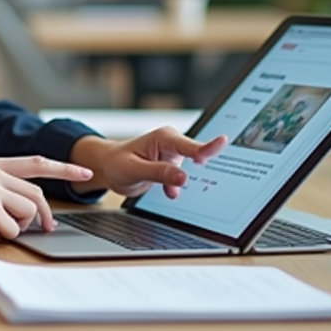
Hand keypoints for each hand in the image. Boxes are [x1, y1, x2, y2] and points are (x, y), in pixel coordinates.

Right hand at [0, 156, 94, 246]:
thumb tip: (30, 207)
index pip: (36, 162)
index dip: (64, 169)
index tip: (85, 173)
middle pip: (37, 193)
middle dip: (45, 215)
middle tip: (47, 228)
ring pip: (29, 210)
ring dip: (21, 225)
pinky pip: (14, 227)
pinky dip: (6, 235)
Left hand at [70, 128, 225, 198]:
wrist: (108, 168)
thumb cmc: (117, 163)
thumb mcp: (135, 169)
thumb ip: (160, 173)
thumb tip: (183, 178)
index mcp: (163, 138)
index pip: (189, 145)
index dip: (207, 146)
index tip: (223, 142)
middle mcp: (171, 144)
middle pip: (196, 155)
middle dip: (201, 163)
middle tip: (198, 172)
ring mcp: (173, 156)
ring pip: (189, 170)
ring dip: (182, 180)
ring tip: (168, 187)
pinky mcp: (171, 168)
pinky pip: (182, 180)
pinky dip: (176, 188)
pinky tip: (168, 193)